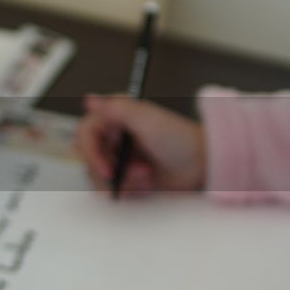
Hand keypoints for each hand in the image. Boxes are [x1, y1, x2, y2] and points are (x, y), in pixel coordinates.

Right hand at [75, 94, 205, 195]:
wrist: (202, 164)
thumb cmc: (180, 138)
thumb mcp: (147, 119)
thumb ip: (116, 109)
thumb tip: (89, 99)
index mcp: (115, 118)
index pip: (86, 135)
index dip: (90, 153)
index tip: (105, 168)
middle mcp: (114, 138)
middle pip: (89, 159)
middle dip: (108, 171)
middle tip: (127, 176)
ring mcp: (120, 158)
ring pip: (99, 177)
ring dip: (122, 181)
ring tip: (145, 176)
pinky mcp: (128, 177)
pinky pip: (114, 188)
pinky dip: (129, 189)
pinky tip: (147, 183)